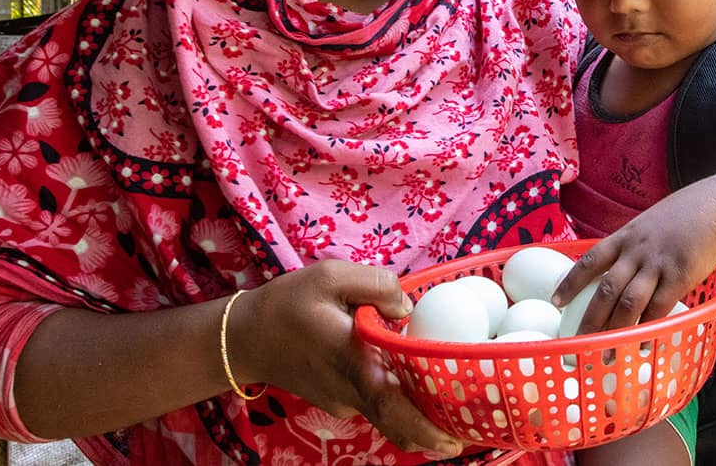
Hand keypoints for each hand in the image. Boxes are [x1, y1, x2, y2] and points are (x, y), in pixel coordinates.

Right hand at [231, 260, 465, 458]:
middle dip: (435, 430)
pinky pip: (376, 402)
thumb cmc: (288, 303)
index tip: (452, 441)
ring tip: (453, 400)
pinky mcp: (340, 401)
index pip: (391, 406)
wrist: (246, 337)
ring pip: (390, 411)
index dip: (424, 428)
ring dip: (420, 410)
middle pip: (399, 421)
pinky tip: (417, 380)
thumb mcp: (331, 275)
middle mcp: (350, 391)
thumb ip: (376, 284)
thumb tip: (407, 308)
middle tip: (469, 427)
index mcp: (352, 362)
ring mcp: (343, 402)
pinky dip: (400, 399)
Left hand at [552, 182, 715, 334]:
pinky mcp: (680, 275)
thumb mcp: (649, 224)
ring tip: (607, 354)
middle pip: (605, 289)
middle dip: (589, 319)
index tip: (555, 300)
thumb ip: (633, 246)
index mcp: (625, 237)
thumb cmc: (685, 215)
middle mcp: (636, 251)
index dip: (570, 282)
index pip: (590, 260)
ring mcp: (657, 263)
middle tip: (578, 343)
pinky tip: (641, 345)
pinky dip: (648, 329)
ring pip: (628, 302)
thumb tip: (621, 269)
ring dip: (616, 331)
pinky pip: (659, 307)